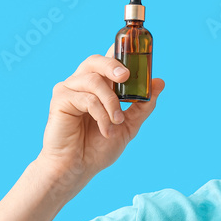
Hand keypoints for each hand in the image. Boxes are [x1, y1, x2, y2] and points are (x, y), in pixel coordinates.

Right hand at [36, 43, 165, 184]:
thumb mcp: (129, 126)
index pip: (109, 60)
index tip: (140, 54)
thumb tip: (160, 82)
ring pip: (93, 80)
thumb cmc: (98, 147)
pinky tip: (106, 129)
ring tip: (117, 122)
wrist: (78, 168)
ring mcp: (69, 90)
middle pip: (96, 60)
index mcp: (99, 86)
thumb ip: (143, 105)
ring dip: (111, 102)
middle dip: (114, 65)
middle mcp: (82, 83)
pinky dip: (101, 114)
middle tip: (126, 76)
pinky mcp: (60, 100)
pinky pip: (86, 98)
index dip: (122, 52)